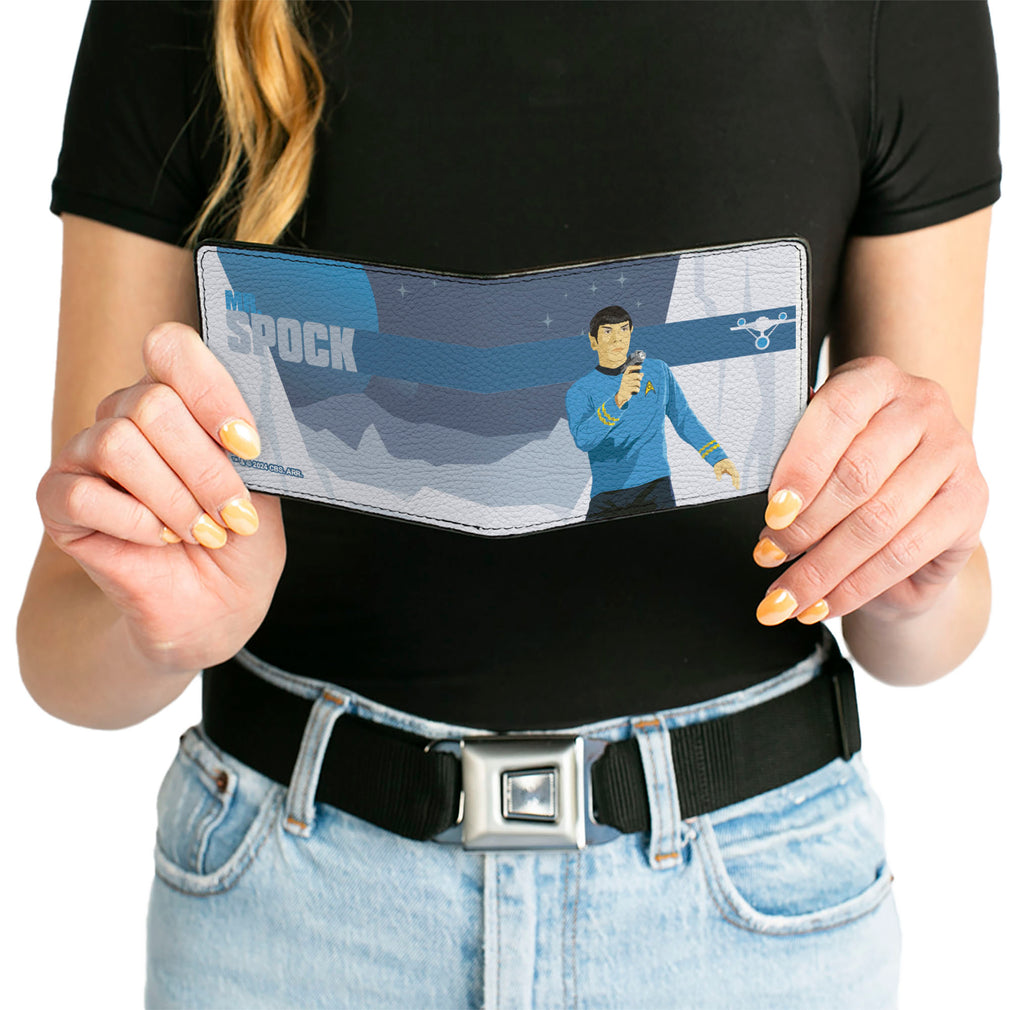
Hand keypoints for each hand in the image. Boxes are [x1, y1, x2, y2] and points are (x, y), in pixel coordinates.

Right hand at [36, 322, 285, 670]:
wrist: (213, 606)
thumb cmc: (239, 540)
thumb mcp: (263, 486)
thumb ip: (249, 443)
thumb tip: (253, 416)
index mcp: (178, 398)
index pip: (172, 349)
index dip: (211, 392)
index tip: (248, 446)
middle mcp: (126, 415)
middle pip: (152, 404)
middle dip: (205, 469)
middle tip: (234, 515)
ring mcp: (86, 455)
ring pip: (119, 444)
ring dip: (175, 498)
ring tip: (203, 532)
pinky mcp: (58, 500)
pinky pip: (84, 493)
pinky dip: (135, 522)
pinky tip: (160, 540)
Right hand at [615, 365, 642, 407]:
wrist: (621, 395)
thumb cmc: (628, 386)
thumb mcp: (631, 380)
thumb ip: (636, 377)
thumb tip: (642, 374)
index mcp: (625, 375)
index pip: (629, 368)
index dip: (635, 367)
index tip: (641, 367)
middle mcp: (624, 379)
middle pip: (636, 375)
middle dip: (640, 377)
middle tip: (640, 379)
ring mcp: (625, 384)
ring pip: (637, 383)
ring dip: (639, 385)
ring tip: (637, 387)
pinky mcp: (627, 390)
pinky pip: (636, 389)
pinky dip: (638, 390)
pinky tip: (636, 391)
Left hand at [713, 458, 740, 489]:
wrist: (719, 459)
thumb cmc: (718, 464)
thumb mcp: (717, 469)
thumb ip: (718, 474)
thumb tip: (718, 480)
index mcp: (730, 467)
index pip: (734, 475)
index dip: (734, 480)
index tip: (734, 485)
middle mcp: (733, 468)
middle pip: (737, 475)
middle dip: (737, 482)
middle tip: (737, 488)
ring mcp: (733, 469)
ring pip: (737, 475)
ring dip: (737, 481)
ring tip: (737, 487)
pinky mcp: (732, 470)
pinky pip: (735, 475)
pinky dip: (736, 479)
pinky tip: (735, 484)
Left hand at [751, 356, 986, 625]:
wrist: (912, 515)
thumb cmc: (852, 476)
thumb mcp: (819, 457)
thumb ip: (793, 463)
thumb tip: (758, 502)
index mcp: (873, 379)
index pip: (835, 415)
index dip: (800, 468)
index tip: (771, 513)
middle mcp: (920, 405)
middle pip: (856, 475)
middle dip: (803, 528)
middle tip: (767, 558)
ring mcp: (953, 450)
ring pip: (878, 521)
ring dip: (823, 568)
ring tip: (786, 595)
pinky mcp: (971, 500)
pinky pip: (905, 552)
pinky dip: (856, 586)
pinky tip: (825, 604)